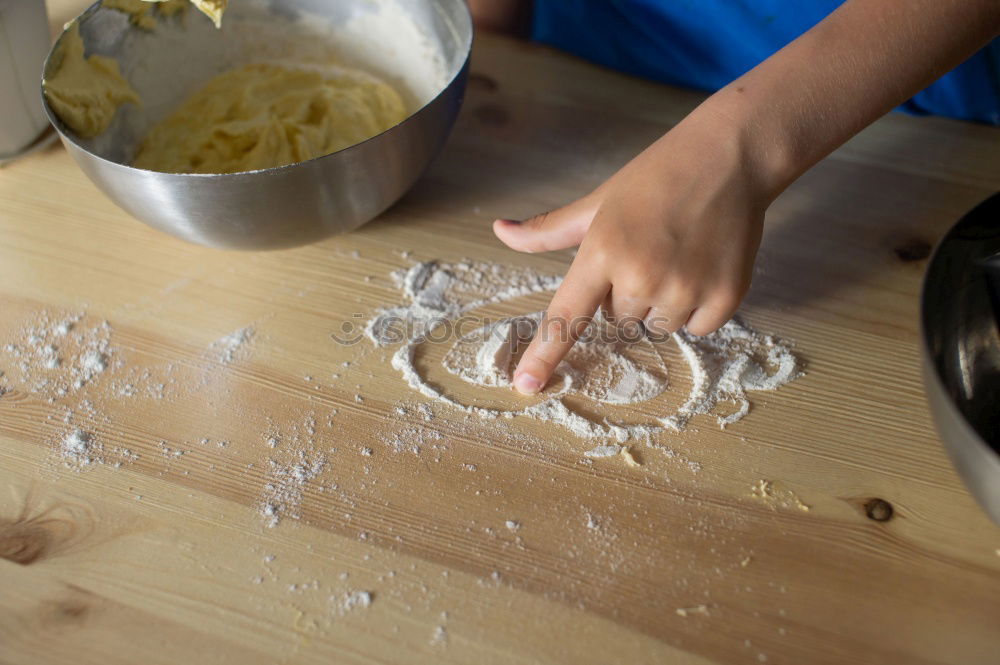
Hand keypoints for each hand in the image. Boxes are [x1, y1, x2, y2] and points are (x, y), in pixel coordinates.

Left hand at [494, 103, 774, 394]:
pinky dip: (699, 306)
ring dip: (663, 302)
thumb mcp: (598, 201)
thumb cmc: (658, 176)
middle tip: (648, 248)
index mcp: (602, 251)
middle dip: (628, 292)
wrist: (730, 157)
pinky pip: (697, 328)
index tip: (525, 384)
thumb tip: (500, 232)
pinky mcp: (724, 297)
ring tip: (678, 254)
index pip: (566, 316)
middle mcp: (640, 276)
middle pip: (618, 320)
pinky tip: (703, 265)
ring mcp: (684, 289)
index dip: (544, 354)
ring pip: (657, 327)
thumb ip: (548, 230)